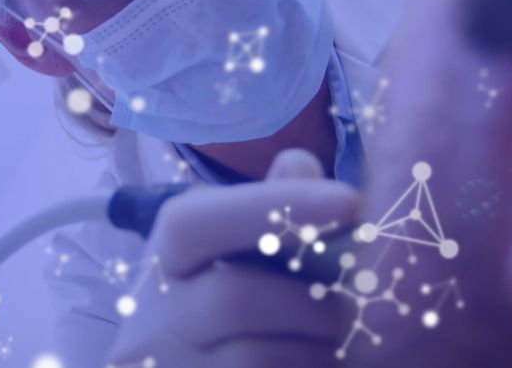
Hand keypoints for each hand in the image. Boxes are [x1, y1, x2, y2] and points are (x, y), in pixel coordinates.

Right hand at [104, 149, 358, 367]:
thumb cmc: (223, 309)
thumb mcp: (233, 253)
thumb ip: (266, 210)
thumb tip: (301, 163)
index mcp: (163, 259)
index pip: (196, 223)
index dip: (270, 206)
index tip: (349, 200)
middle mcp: (153, 318)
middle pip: (233, 299)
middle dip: (312, 302)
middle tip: (358, 307)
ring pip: (258, 359)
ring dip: (319, 351)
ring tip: (340, 344)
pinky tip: (324, 363)